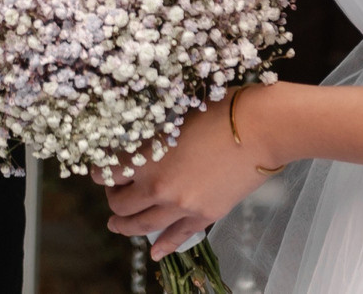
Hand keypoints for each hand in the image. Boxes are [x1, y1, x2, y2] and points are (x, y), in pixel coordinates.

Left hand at [100, 85, 289, 260]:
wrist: (260, 129)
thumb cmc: (219, 111)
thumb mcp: (174, 117)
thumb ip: (152, 137)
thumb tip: (138, 144)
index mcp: (146, 158)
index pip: (107, 174)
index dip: (101, 173)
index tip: (102, 172)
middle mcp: (159, 187)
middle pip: (122, 204)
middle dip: (113, 199)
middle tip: (113, 194)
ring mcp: (182, 205)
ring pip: (143, 225)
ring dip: (126, 227)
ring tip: (117, 225)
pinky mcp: (205, 215)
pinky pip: (177, 236)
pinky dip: (163, 245)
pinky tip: (154, 251)